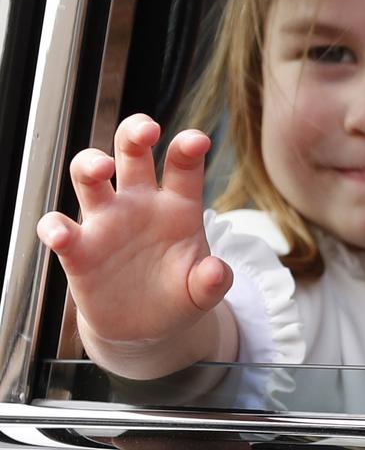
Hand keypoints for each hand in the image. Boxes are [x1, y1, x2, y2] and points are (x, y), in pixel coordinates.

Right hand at [37, 114, 230, 374]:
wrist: (146, 327)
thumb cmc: (179, 294)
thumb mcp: (203, 292)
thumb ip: (213, 281)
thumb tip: (216, 270)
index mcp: (178, 204)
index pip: (182, 165)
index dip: (188, 147)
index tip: (197, 140)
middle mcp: (139, 203)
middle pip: (131, 151)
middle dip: (135, 132)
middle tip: (147, 130)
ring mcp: (106, 222)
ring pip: (89, 176)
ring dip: (90, 163)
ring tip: (103, 168)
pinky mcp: (79, 250)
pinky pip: (59, 228)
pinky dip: (54, 227)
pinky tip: (63, 235)